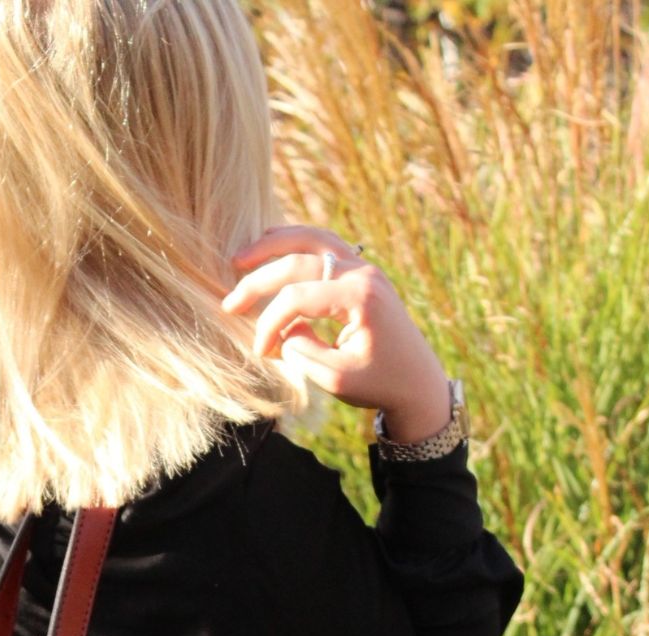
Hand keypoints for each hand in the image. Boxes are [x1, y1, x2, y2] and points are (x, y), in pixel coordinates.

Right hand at [221, 224, 451, 443]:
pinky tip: (271, 249)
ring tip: (241, 258)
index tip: (261, 353)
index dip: (269, 324)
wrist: (418, 381)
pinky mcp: (361, 272)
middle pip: (298, 261)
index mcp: (359, 296)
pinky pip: (324, 244)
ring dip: (274, 245)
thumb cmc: (380, 383)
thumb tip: (284, 330)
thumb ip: (303, 352)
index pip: (296, 297)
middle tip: (230, 303)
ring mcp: (364, 267)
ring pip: (311, 239)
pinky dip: (295, 243)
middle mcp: (362, 272)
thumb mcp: (336, 378)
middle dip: (258, 281)